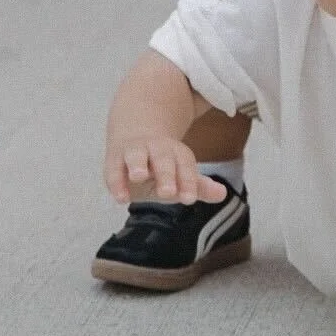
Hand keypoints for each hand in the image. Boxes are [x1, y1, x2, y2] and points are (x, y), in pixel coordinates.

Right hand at [106, 135, 225, 205]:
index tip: (190, 199)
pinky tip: (120, 198)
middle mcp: (157, 150)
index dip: (188, 182)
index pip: (185, 166)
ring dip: (138, 164)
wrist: (134, 137)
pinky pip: (114, 169)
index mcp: (177, 153)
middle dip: (166, 175)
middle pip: (163, 159)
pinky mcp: (115, 159)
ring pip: (137, 155)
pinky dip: (116, 182)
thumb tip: (222, 194)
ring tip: (139, 176)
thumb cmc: (161, 166)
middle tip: (168, 192)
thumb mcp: (178, 175)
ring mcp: (135, 152)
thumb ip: (197, 186)